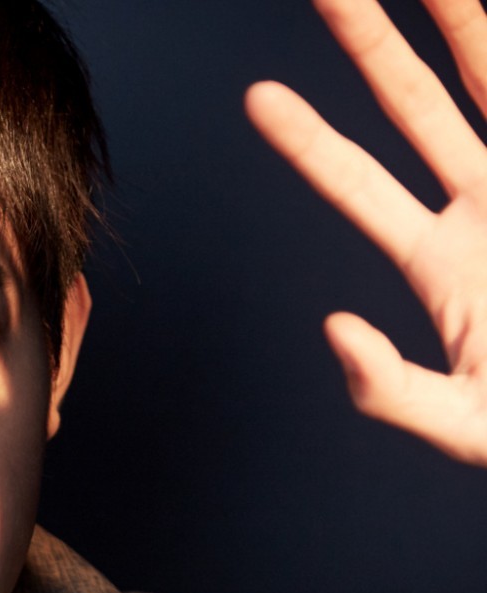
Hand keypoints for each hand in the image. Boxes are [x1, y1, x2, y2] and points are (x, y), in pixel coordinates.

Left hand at [246, 0, 486, 464]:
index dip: (309, 142)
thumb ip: (389, 389)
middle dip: (370, 46)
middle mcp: (483, 207)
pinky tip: (486, 10)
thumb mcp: (457, 423)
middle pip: (414, 107)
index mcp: (440, 263)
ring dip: (456, 21)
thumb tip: (334, 329)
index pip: (359, 187)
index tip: (257, 97)